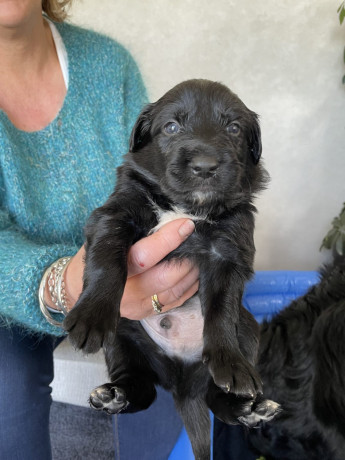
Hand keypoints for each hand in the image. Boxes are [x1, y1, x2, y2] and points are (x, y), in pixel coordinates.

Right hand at [62, 218, 197, 318]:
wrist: (80, 286)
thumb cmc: (96, 252)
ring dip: (192, 271)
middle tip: (199, 241)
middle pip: (165, 276)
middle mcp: (126, 291)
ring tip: (201, 254)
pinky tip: (196, 271)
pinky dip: (190, 285)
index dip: (168, 239)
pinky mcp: (147, 314)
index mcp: (112, 267)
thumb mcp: (106, 235)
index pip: (145, 255)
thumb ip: (131, 230)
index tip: (186, 224)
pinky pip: (177, 301)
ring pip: (175, 290)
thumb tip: (169, 214)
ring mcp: (137, 306)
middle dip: (187, 258)